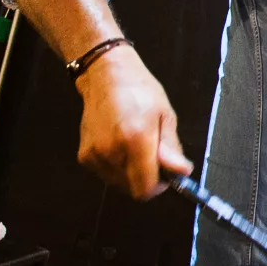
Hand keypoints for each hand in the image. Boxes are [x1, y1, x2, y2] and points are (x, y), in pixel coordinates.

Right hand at [74, 46, 192, 198]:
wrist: (106, 75)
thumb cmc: (140, 91)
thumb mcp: (165, 115)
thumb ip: (171, 147)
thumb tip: (182, 172)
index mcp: (136, 140)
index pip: (145, 189)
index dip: (159, 187)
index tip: (166, 174)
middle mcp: (112, 151)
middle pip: (132, 190)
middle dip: (146, 179)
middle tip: (152, 156)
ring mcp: (95, 155)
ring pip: (119, 183)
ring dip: (130, 174)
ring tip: (134, 146)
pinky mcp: (84, 156)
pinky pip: (106, 174)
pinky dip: (116, 167)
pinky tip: (119, 145)